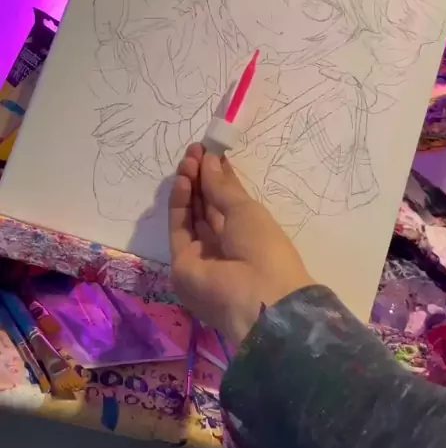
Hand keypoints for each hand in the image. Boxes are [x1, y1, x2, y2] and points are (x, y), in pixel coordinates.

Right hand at [169, 143, 313, 345]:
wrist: (256, 296)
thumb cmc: (263, 247)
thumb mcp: (246, 210)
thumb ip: (222, 186)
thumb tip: (208, 159)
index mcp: (247, 234)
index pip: (227, 201)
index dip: (218, 175)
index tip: (210, 151)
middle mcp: (224, 243)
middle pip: (207, 206)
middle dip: (201, 177)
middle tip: (195, 151)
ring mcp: (202, 254)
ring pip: (191, 215)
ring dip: (190, 186)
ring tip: (188, 160)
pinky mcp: (182, 263)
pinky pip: (180, 229)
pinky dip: (180, 204)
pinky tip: (185, 181)